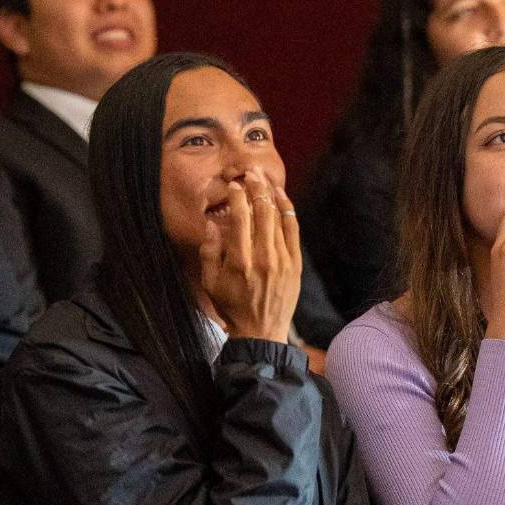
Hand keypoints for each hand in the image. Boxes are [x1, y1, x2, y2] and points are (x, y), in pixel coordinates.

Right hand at [199, 168, 300, 342]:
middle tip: (249, 172)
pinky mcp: (295, 264)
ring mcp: (282, 261)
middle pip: (262, 212)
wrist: (261, 332)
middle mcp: (263, 258)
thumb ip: (208, 252)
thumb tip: (212, 224)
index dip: (237, 196)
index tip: (233, 185)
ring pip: (278, 217)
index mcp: (239, 262)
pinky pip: (293, 230)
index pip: (240, 218)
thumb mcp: (210, 283)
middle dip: (255, 187)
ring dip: (270, 194)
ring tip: (262, 178)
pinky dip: (288, 210)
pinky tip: (281, 196)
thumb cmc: (231, 307)